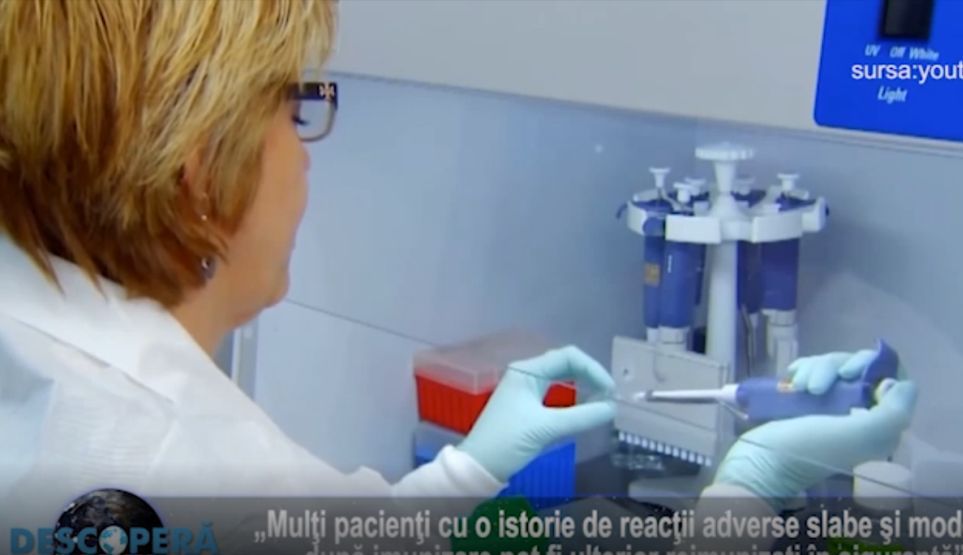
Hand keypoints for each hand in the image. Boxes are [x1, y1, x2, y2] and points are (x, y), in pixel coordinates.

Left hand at [457, 346, 615, 482]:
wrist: (478, 466)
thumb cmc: (507, 441)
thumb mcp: (546, 428)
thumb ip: (581, 416)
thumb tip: (612, 408)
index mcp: (527, 370)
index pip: (568, 356)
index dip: (593, 369)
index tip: (610, 391)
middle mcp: (526, 373)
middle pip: (566, 363)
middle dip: (590, 376)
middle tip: (610, 396)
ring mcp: (525, 388)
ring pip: (562, 377)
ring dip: (583, 385)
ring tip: (601, 401)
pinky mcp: (526, 404)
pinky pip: (555, 392)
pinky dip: (573, 397)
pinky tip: (583, 408)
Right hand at [712, 351, 916, 510]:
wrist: (762, 460)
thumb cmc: (809, 448)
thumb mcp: (858, 435)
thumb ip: (892, 413)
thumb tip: (902, 384)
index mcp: (880, 425)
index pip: (890, 379)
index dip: (871, 367)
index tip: (848, 373)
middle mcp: (861, 414)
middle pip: (859, 369)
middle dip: (835, 368)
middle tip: (816, 386)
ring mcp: (833, 406)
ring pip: (834, 367)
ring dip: (815, 369)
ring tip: (797, 387)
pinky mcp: (808, 400)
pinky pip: (813, 370)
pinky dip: (803, 369)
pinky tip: (791, 377)